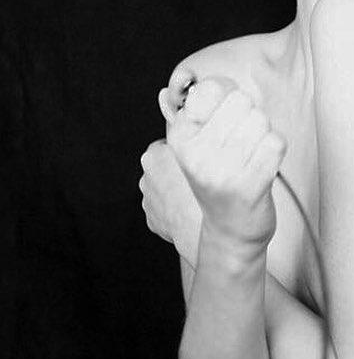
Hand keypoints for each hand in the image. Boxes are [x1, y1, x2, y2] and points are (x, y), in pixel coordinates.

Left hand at [139, 138, 201, 265]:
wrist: (202, 230)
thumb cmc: (204, 192)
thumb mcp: (203, 151)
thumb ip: (193, 137)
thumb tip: (194, 128)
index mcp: (153, 155)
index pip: (169, 142)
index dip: (186, 147)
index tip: (198, 153)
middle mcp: (145, 177)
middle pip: (165, 164)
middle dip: (180, 168)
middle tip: (201, 174)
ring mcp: (148, 201)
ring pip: (165, 187)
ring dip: (178, 189)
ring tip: (199, 194)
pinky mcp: (153, 220)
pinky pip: (166, 207)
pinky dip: (177, 207)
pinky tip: (192, 208)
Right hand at [166, 77, 286, 254]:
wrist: (230, 230)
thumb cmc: (220, 176)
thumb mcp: (199, 142)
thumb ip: (206, 107)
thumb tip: (214, 81)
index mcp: (179, 137)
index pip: (213, 88)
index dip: (228, 96)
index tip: (226, 117)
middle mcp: (196, 154)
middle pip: (243, 101)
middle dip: (249, 117)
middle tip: (240, 144)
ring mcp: (223, 172)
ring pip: (261, 120)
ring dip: (263, 135)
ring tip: (250, 157)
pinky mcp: (250, 186)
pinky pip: (276, 142)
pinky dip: (276, 151)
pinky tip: (263, 168)